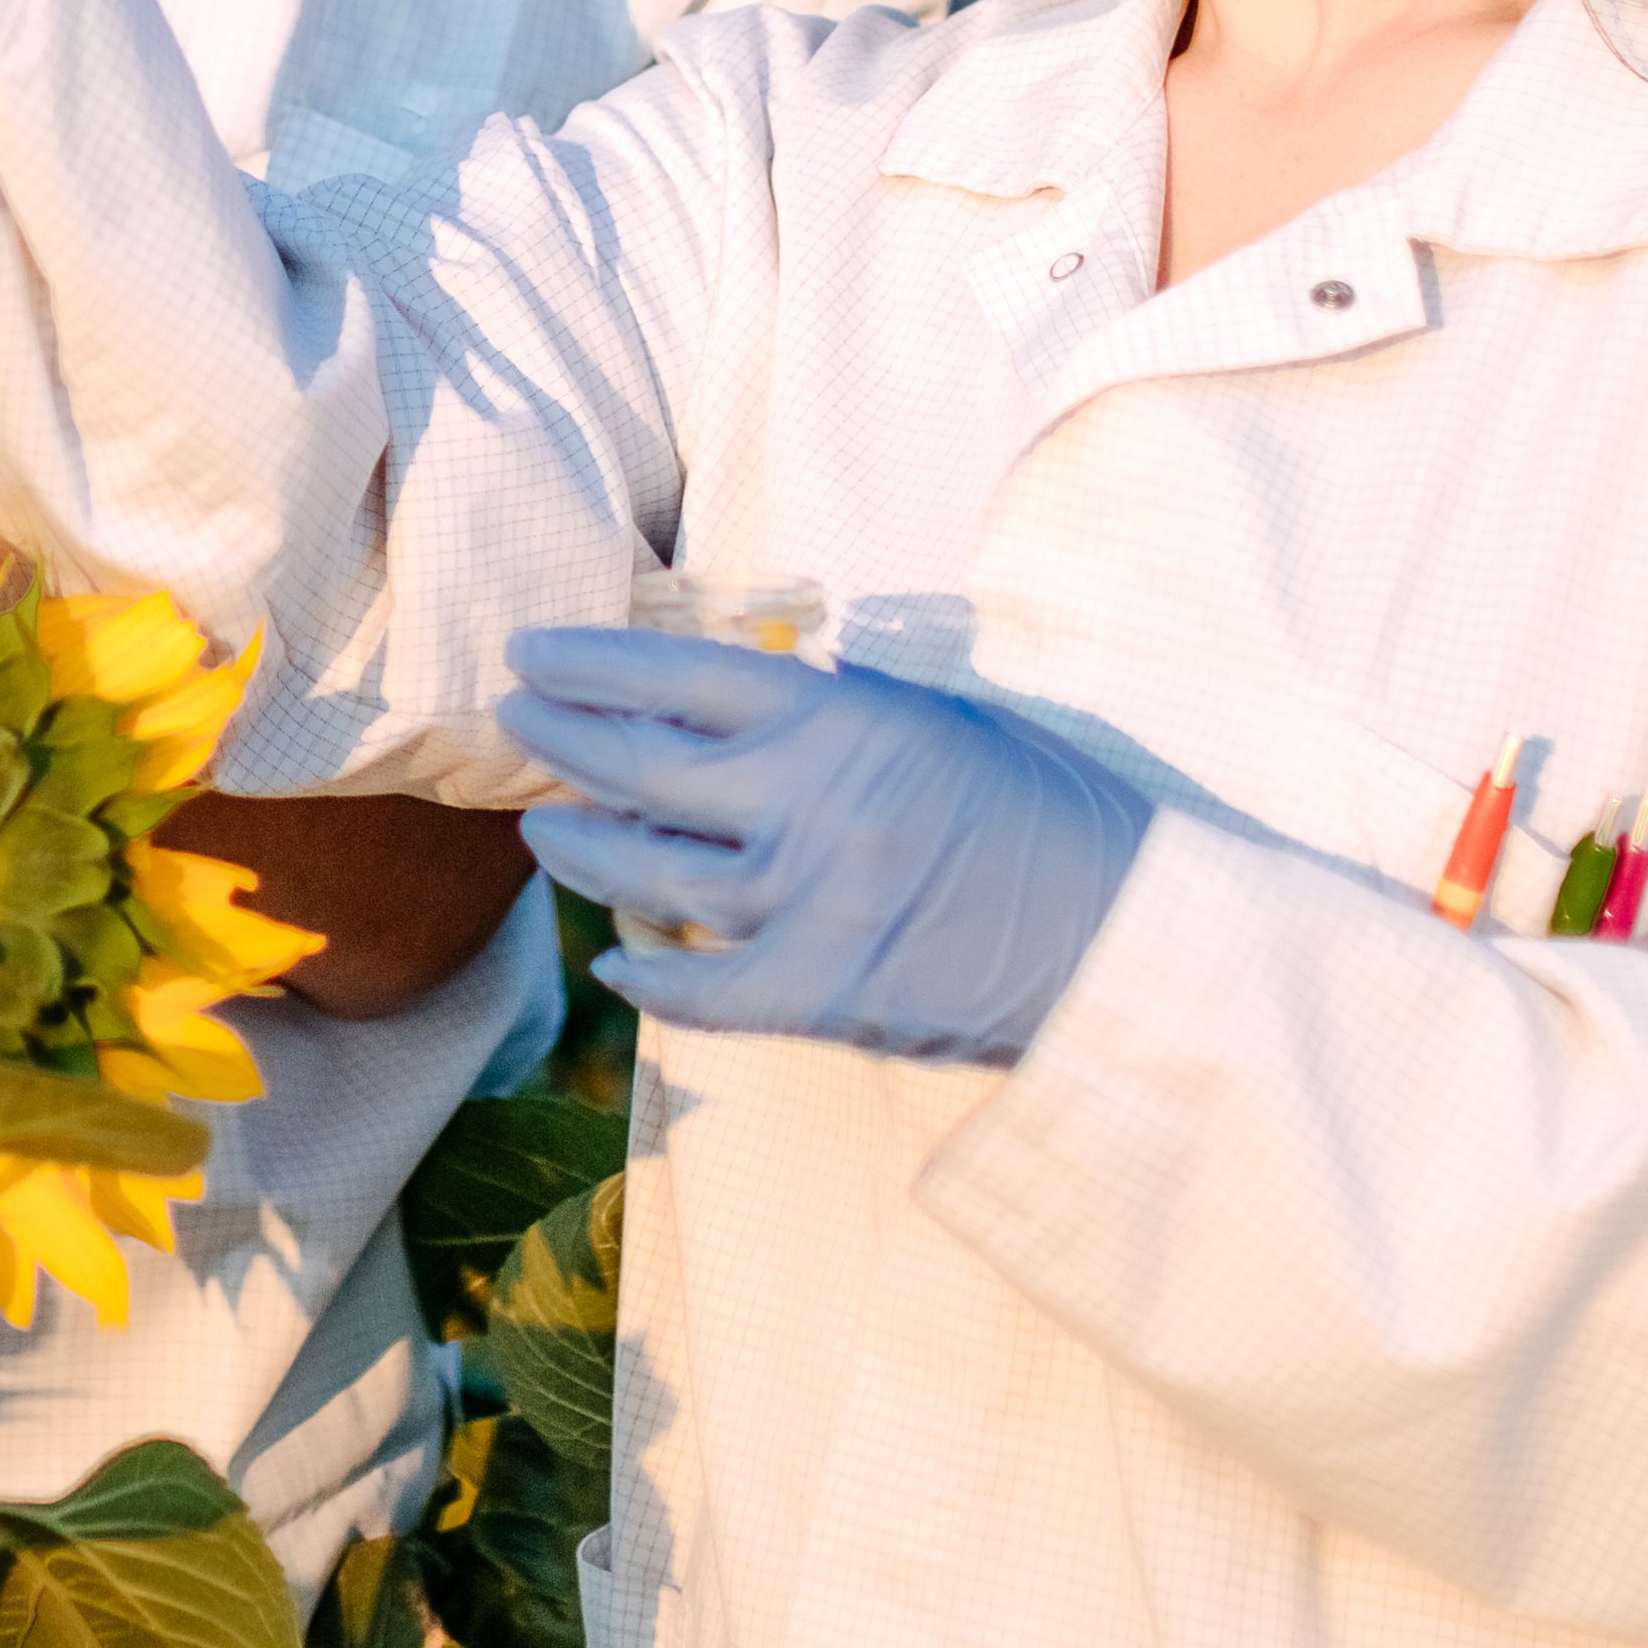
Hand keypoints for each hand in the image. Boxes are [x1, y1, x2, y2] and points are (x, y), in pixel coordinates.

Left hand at [501, 625, 1153, 1066]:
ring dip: (581, 845)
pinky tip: (615, 962)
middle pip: (641, 765)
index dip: (593, 661)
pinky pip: (704, 987)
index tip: (533, 652)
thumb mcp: (952, 719)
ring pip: (650, 871)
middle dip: (561, 739)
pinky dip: (651, 974)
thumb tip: (777, 678)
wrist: (1134, 934)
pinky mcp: (827, 995)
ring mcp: (810, 902)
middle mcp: (808, 803)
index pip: (680, 674)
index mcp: (843, 719)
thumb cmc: (1059, 810)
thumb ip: (851, 705)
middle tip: (513, 722)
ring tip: (540, 825)